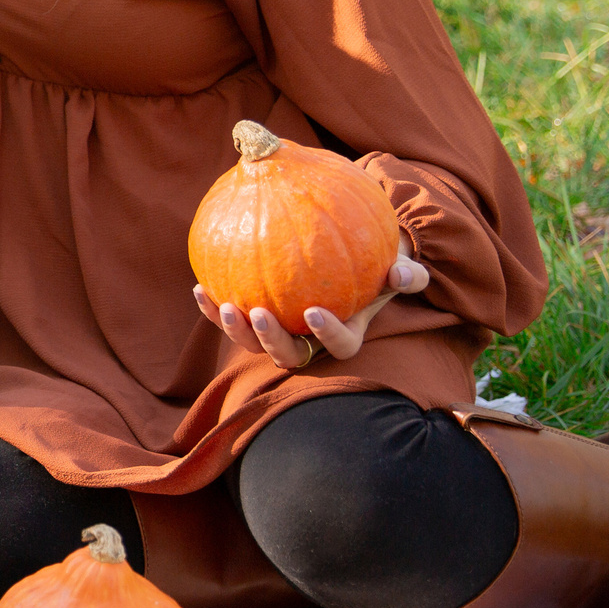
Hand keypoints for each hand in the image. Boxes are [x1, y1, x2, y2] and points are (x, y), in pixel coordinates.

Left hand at [194, 255, 429, 367]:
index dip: (328, 335)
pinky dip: (214, 308)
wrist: (348, 251)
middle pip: (289, 356)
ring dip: (237, 330)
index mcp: (345, 331)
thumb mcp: (398, 264)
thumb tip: (403, 274)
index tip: (313, 311)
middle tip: (258, 313)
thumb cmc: (377, 260)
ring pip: (255, 344)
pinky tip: (200, 286)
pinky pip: (232, 317)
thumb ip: (408, 273)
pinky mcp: (253, 316)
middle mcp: (310, 339)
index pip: (341, 346)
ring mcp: (280, 330)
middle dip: (272, 341)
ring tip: (227, 304)